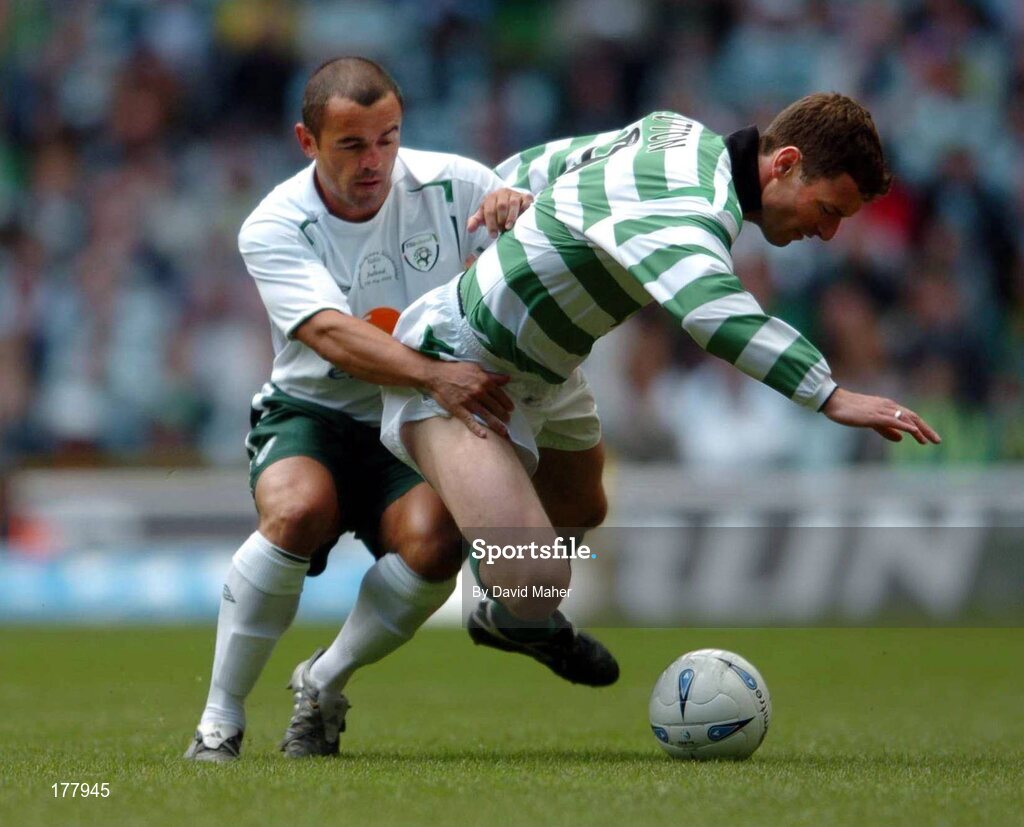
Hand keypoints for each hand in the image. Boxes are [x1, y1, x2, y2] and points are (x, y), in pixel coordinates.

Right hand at [425, 361, 513, 437]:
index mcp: (484, 381)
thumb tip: (507, 378)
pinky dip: (477, 428)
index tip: (511, 409)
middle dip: (503, 415)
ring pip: (486, 415)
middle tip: (508, 420)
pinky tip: (484, 435)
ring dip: (496, 424)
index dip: (507, 403)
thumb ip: (492, 375)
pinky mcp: (459, 409)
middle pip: (495, 406)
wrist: (437, 375)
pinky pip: (470, 421)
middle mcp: (479, 392)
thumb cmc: (456, 369)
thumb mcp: (476, 368)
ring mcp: (469, 402)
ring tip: (503, 430)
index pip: (500, 394)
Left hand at [467, 189, 533, 236]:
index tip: (493, 235)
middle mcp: (502, 193)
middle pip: (501, 206)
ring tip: (509, 228)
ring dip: (511, 217)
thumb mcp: (484, 216)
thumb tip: (469, 229)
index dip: (491, 224)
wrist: (510, 202)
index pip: (489, 210)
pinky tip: (522, 219)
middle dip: (501, 220)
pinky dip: (524, 209)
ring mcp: (515, 194)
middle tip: (502, 231)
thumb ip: (476, 221)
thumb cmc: (495, 212)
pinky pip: (526, 201)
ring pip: (513, 203)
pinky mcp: (526, 197)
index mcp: (490, 197)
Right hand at [821, 388, 940, 444]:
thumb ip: (886, 430)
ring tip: (928, 441)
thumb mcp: (871, 422)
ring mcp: (882, 410)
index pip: (910, 417)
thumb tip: (901, 439)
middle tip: (937, 441)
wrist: (834, 402)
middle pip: (913, 417)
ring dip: (919, 430)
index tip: (930, 438)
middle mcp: (889, 406)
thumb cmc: (849, 411)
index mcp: (888, 407)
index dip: (922, 427)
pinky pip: (893, 420)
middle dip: (926, 430)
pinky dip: (905, 426)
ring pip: (906, 419)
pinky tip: (913, 432)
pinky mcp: (874, 415)